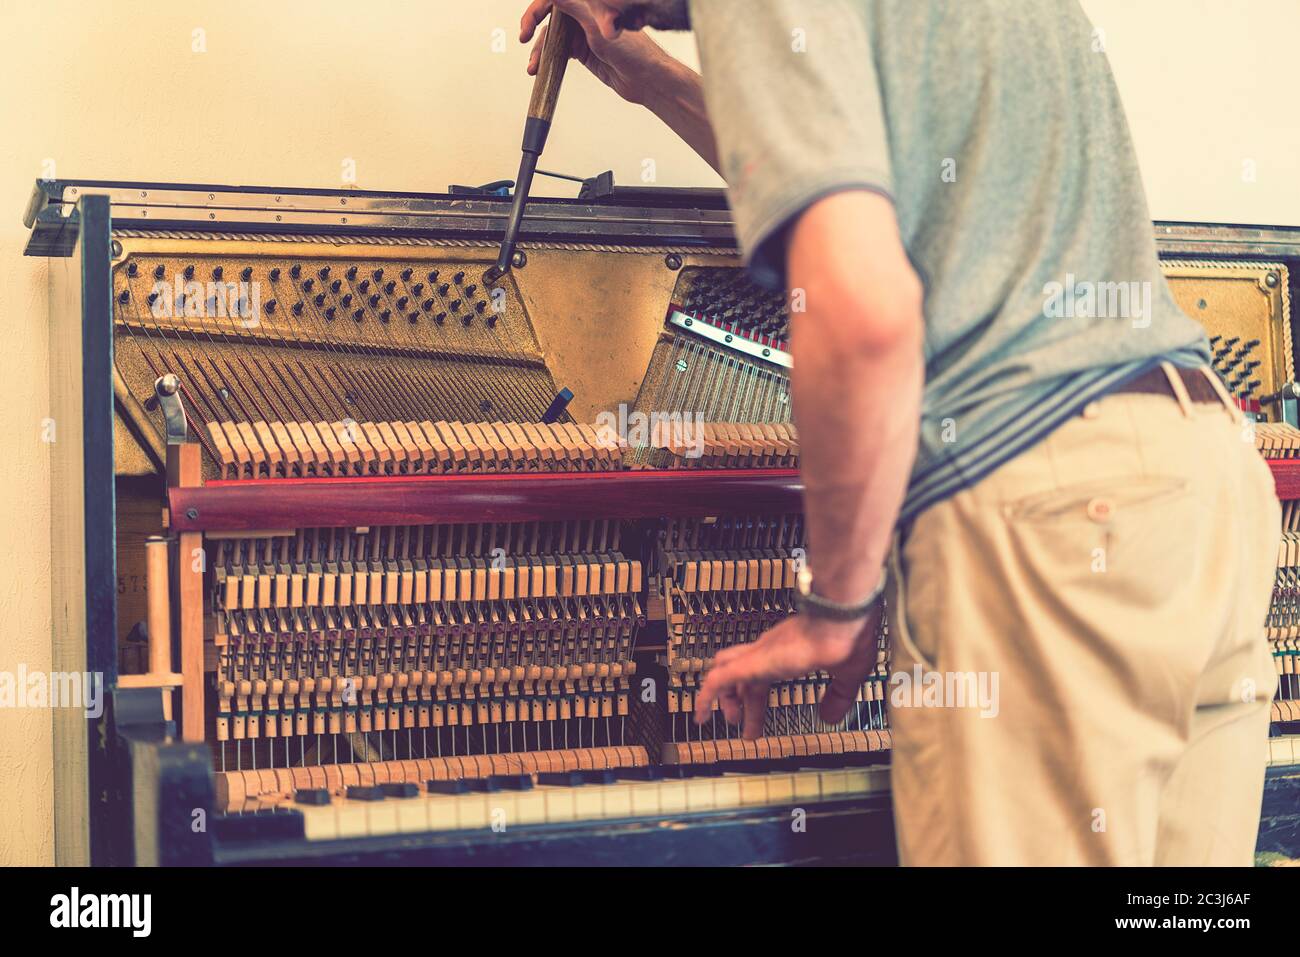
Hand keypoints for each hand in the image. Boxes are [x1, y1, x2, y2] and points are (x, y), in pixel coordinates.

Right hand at [520, 0, 671, 105]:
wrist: (646, 79)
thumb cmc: (633, 50)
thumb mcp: (595, 26)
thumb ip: (573, 5)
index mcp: (589, 3)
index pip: (555, 1)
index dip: (537, 9)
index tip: (528, 24)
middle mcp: (584, 14)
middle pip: (550, 16)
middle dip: (534, 27)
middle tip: (523, 37)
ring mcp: (583, 33)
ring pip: (553, 37)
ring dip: (540, 51)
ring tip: (533, 67)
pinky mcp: (583, 51)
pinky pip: (559, 52)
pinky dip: (548, 60)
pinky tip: (541, 69)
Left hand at [694, 611, 881, 738]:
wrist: (845, 616)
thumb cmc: (849, 637)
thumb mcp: (847, 677)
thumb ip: (837, 697)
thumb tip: (830, 717)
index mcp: (790, 651)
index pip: (763, 674)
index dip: (757, 698)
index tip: (758, 719)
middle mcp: (770, 650)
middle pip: (742, 675)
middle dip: (739, 700)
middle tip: (737, 722)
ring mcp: (760, 654)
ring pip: (726, 673)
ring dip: (723, 699)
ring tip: (725, 721)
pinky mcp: (753, 662)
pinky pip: (718, 680)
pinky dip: (705, 697)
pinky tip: (700, 713)